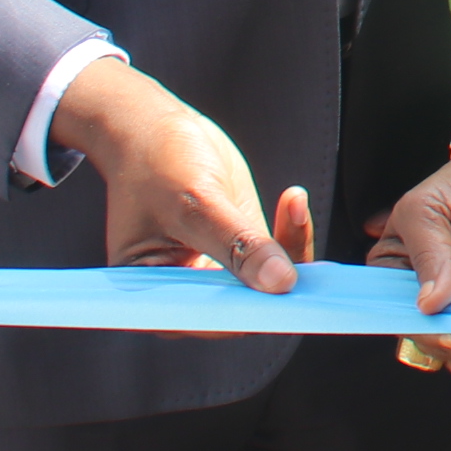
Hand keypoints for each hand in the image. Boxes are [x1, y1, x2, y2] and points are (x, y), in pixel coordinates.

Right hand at [57, 56, 307, 290]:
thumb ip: (237, 245)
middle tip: (296, 240)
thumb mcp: (194, 203)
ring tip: (292, 204)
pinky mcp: (242, 251)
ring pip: (270, 285)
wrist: (153, 128)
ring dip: (291, 249)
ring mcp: (219, 272)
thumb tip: (280, 284)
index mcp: (156, 298)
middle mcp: (188, 293)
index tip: (283, 288)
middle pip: (246, 307)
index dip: (249, 311)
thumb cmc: (154, 163)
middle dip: (278, 278)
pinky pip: (279, 259)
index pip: (210, 321)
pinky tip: (293, 199)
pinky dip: (292, 233)